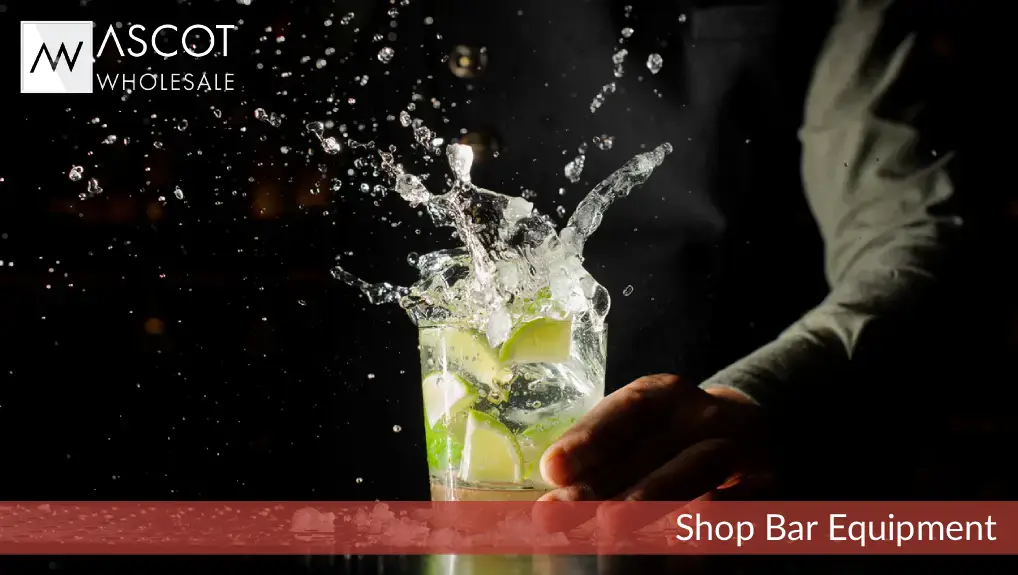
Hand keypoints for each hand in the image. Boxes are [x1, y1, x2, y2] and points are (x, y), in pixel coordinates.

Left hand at [536, 374, 773, 528]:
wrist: (757, 433)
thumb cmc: (675, 439)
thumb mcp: (641, 433)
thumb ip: (602, 459)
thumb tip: (551, 495)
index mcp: (667, 395)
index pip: (627, 409)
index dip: (589, 438)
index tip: (551, 468)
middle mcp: (705, 413)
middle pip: (653, 445)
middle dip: (605, 483)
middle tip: (563, 512)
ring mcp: (743, 445)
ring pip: (701, 464)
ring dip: (654, 494)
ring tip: (609, 526)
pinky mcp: (772, 482)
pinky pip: (748, 496)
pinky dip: (718, 513)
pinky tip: (686, 529)